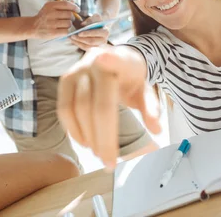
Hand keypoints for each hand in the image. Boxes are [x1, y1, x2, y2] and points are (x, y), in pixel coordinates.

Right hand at [31, 1, 79, 39]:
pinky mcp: (52, 32)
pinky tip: (63, 30)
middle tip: (70, 19)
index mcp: (50, 5)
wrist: (32, 26)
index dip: (74, 7)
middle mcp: (50, 13)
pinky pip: (66, 31)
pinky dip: (67, 31)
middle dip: (72, 17)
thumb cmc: (43, 17)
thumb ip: (61, 5)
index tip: (77, 10)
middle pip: (69, 14)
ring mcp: (51, 23)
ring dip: (69, 25)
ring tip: (64, 25)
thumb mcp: (49, 7)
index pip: (66, 4)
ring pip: (69, 23)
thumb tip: (74, 2)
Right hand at [57, 46, 160, 170]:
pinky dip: (73, 129)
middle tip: (109, 161)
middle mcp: (94, 62)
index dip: (108, 60)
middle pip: (94, 103)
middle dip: (101, 137)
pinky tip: (84, 142)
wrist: (117, 61)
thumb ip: (151, 107)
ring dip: (86, 136)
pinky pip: (64, 108)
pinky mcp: (65, 80)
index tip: (103, 59)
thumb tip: (156, 129)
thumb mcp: (145, 90)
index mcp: (120, 60)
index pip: (114, 60)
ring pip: (75, 108)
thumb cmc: (131, 78)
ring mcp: (77, 70)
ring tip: (98, 153)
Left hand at [69, 14, 110, 50]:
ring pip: (87, 46)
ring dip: (78, 42)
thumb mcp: (95, 16)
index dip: (88, 33)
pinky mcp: (93, 48)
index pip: (96, 34)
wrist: (101, 25)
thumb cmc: (97, 19)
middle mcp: (103, 41)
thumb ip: (90, 19)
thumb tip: (82, 24)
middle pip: (91, 42)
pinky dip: (78, 44)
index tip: (79, 33)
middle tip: (72, 36)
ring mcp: (98, 45)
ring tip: (70, 38)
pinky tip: (72, 40)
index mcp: (105, 32)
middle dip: (81, 39)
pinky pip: (85, 48)